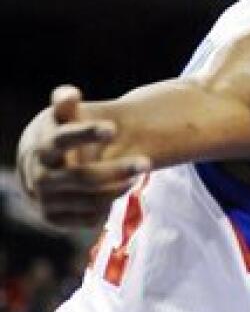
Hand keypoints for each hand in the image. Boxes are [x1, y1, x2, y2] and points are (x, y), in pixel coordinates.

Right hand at [18, 86, 149, 226]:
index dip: (85, 134)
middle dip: (116, 170)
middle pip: (82, 177)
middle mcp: (39, 176)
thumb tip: (69, 93)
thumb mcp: (60, 119)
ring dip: (118, 188)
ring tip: (138, 174)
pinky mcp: (53, 218)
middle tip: (148, 162)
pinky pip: (87, 218)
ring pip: (89, 200)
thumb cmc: (59, 134)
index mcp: (42, 146)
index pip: (61, 139)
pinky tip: (120, 189)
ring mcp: (45, 200)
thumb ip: (66, 106)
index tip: (113, 128)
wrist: (40, 166)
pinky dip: (107, 206)